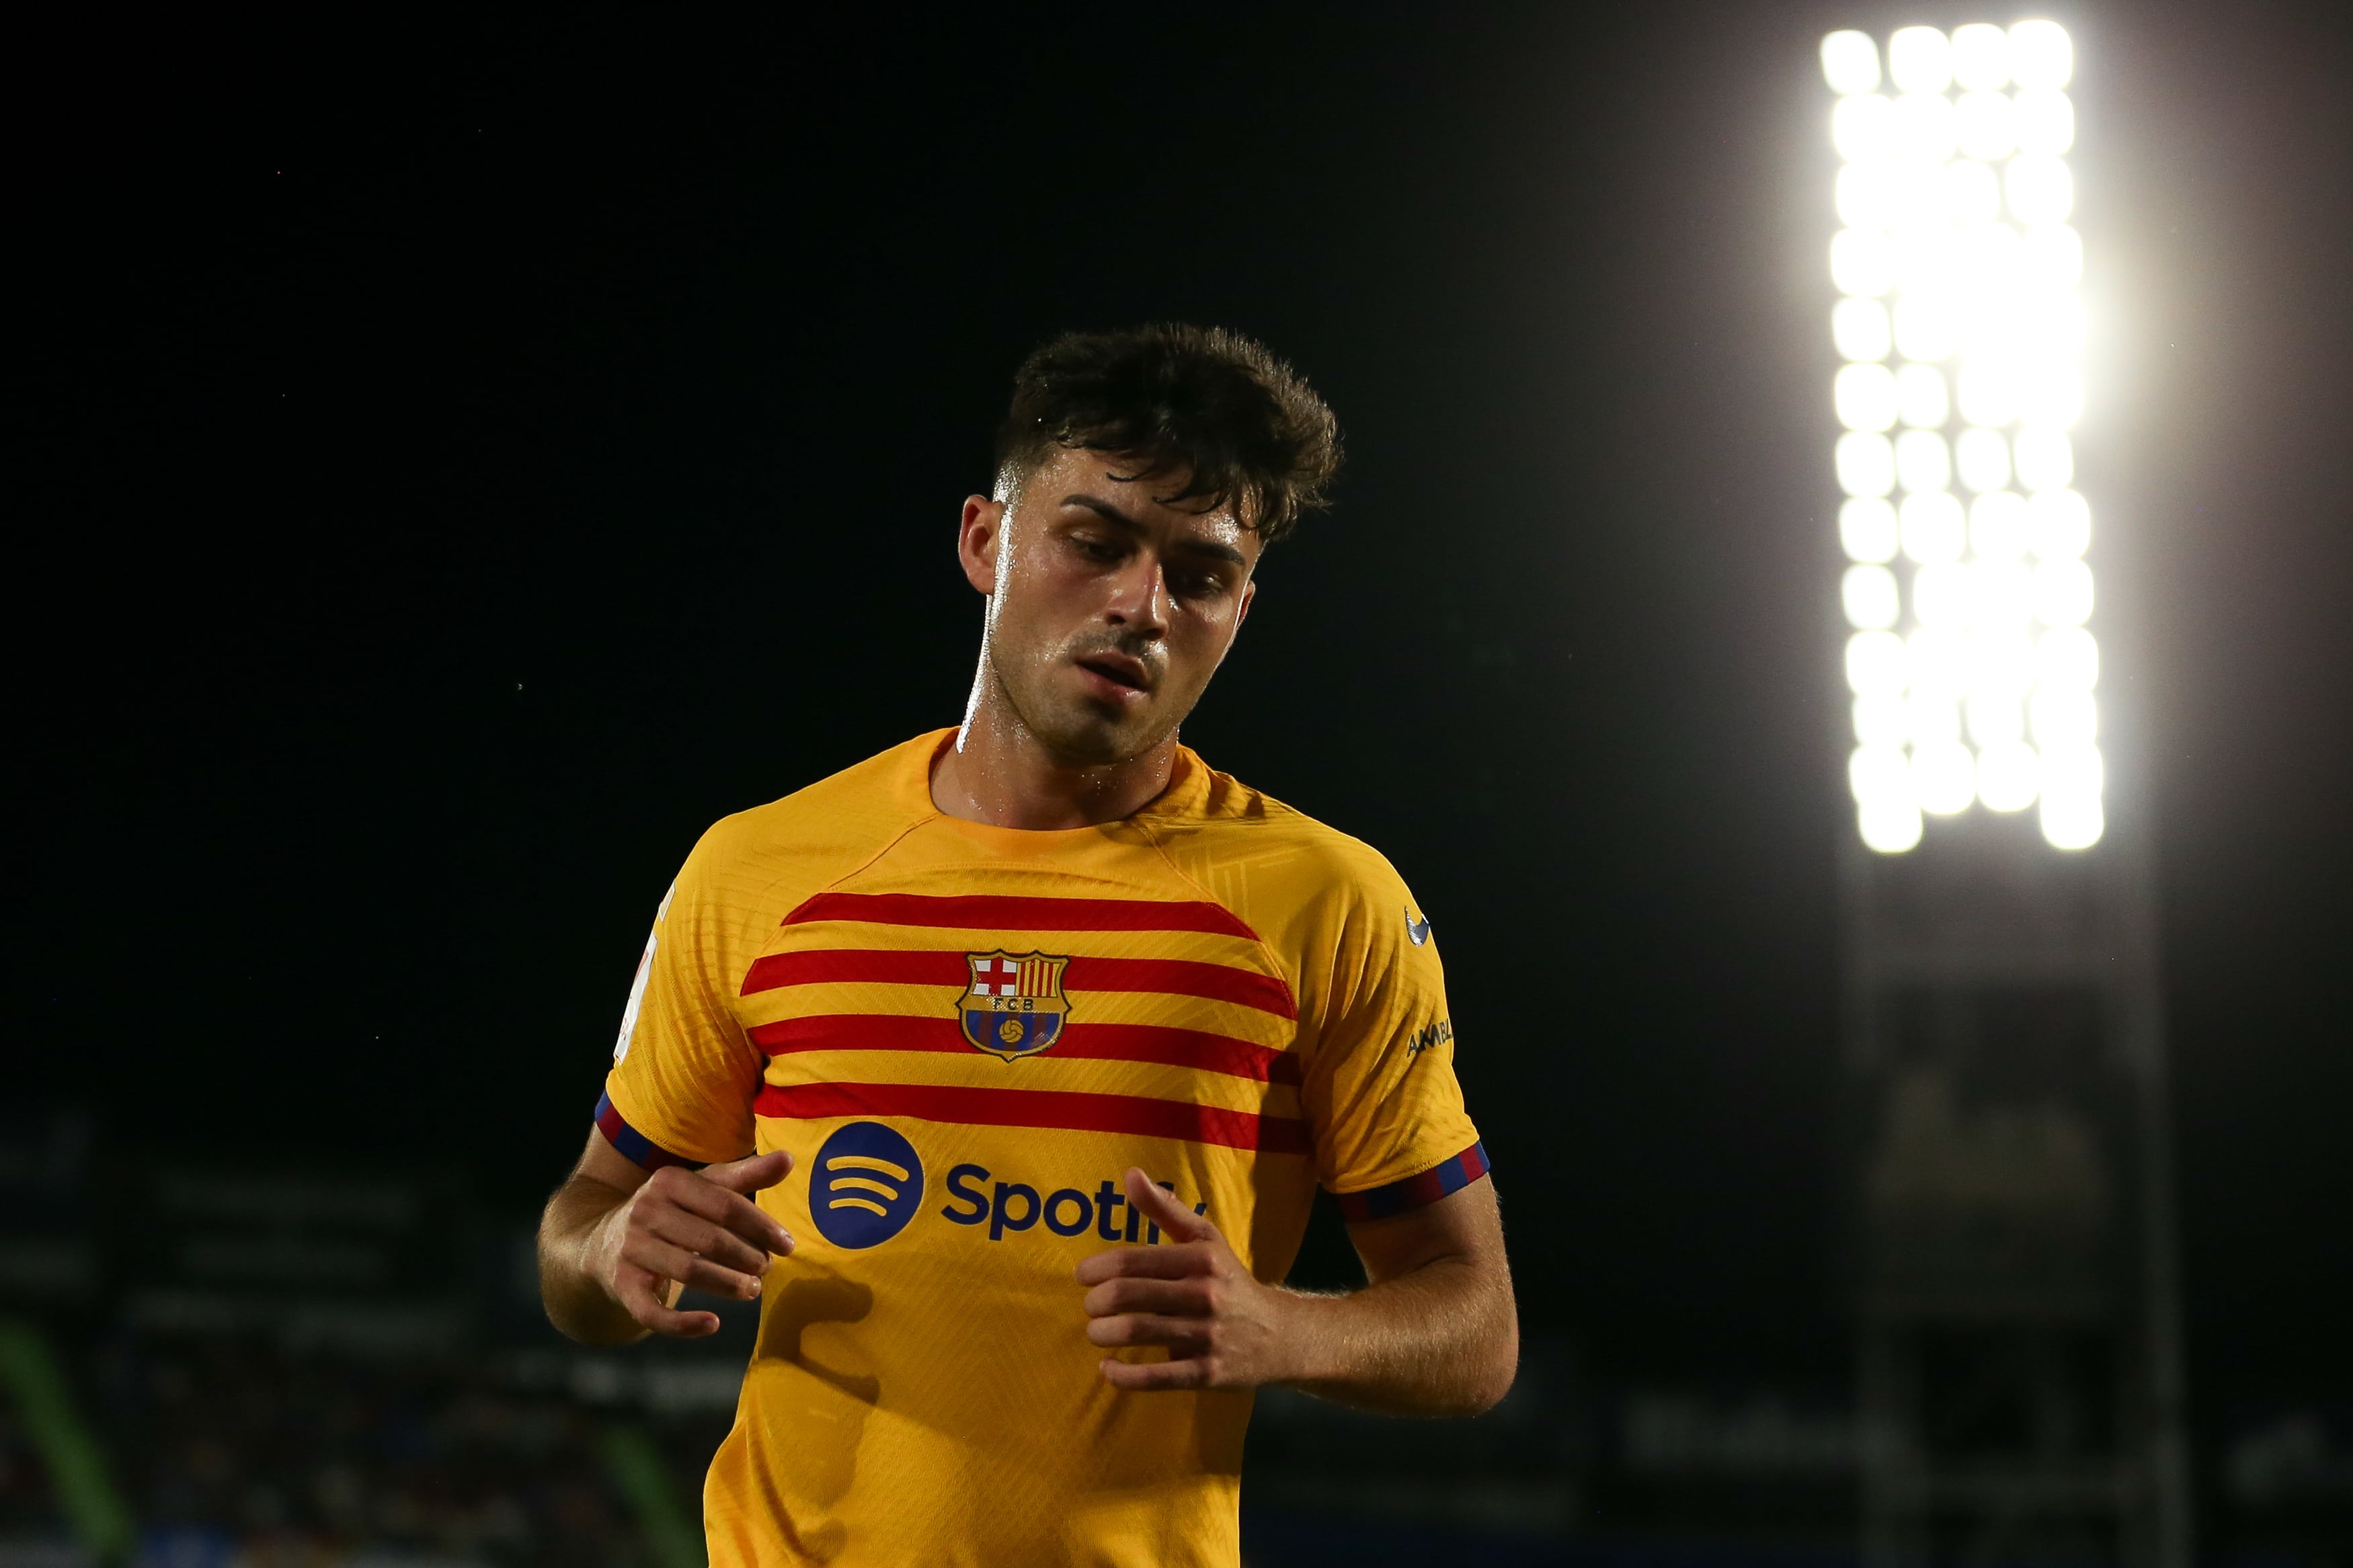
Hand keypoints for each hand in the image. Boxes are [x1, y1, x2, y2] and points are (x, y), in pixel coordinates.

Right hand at [589, 1151, 794, 1337]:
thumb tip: (789, 1159)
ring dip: (728, 1284)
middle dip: (747, 1257)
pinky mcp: (621, 1285)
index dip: (762, 1226)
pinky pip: (652, 1311)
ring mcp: (632, 1249)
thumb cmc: (670, 1211)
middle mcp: (646, 1211)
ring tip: (752, 1290)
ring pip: (688, 1271)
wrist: (600, 1240)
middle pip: (710, 1239)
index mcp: (669, 1181)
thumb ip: (745, 1175)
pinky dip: (682, 1323)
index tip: (788, 1245)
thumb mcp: (703, 1187)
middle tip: (767, 1269)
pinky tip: (713, 1324)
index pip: (726, 1204)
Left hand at [1074, 1168, 1301, 1390]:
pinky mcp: (1207, 1373)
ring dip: (1102, 1334)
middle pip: (1128, 1296)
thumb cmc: (1230, 1281)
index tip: (1082, 1276)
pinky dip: (1122, 1375)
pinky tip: (1108, 1368)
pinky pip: (1154, 1378)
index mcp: (1200, 1259)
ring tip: (1095, 1331)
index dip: (1097, 1268)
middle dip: (1096, 1302)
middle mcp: (1205, 1295)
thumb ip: (1165, 1208)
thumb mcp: (1205, 1239)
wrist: (1281, 1336)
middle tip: (1090, 1306)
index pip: (1134, 1260)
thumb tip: (1130, 1175)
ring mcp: (1207, 1336)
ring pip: (1137, 1333)